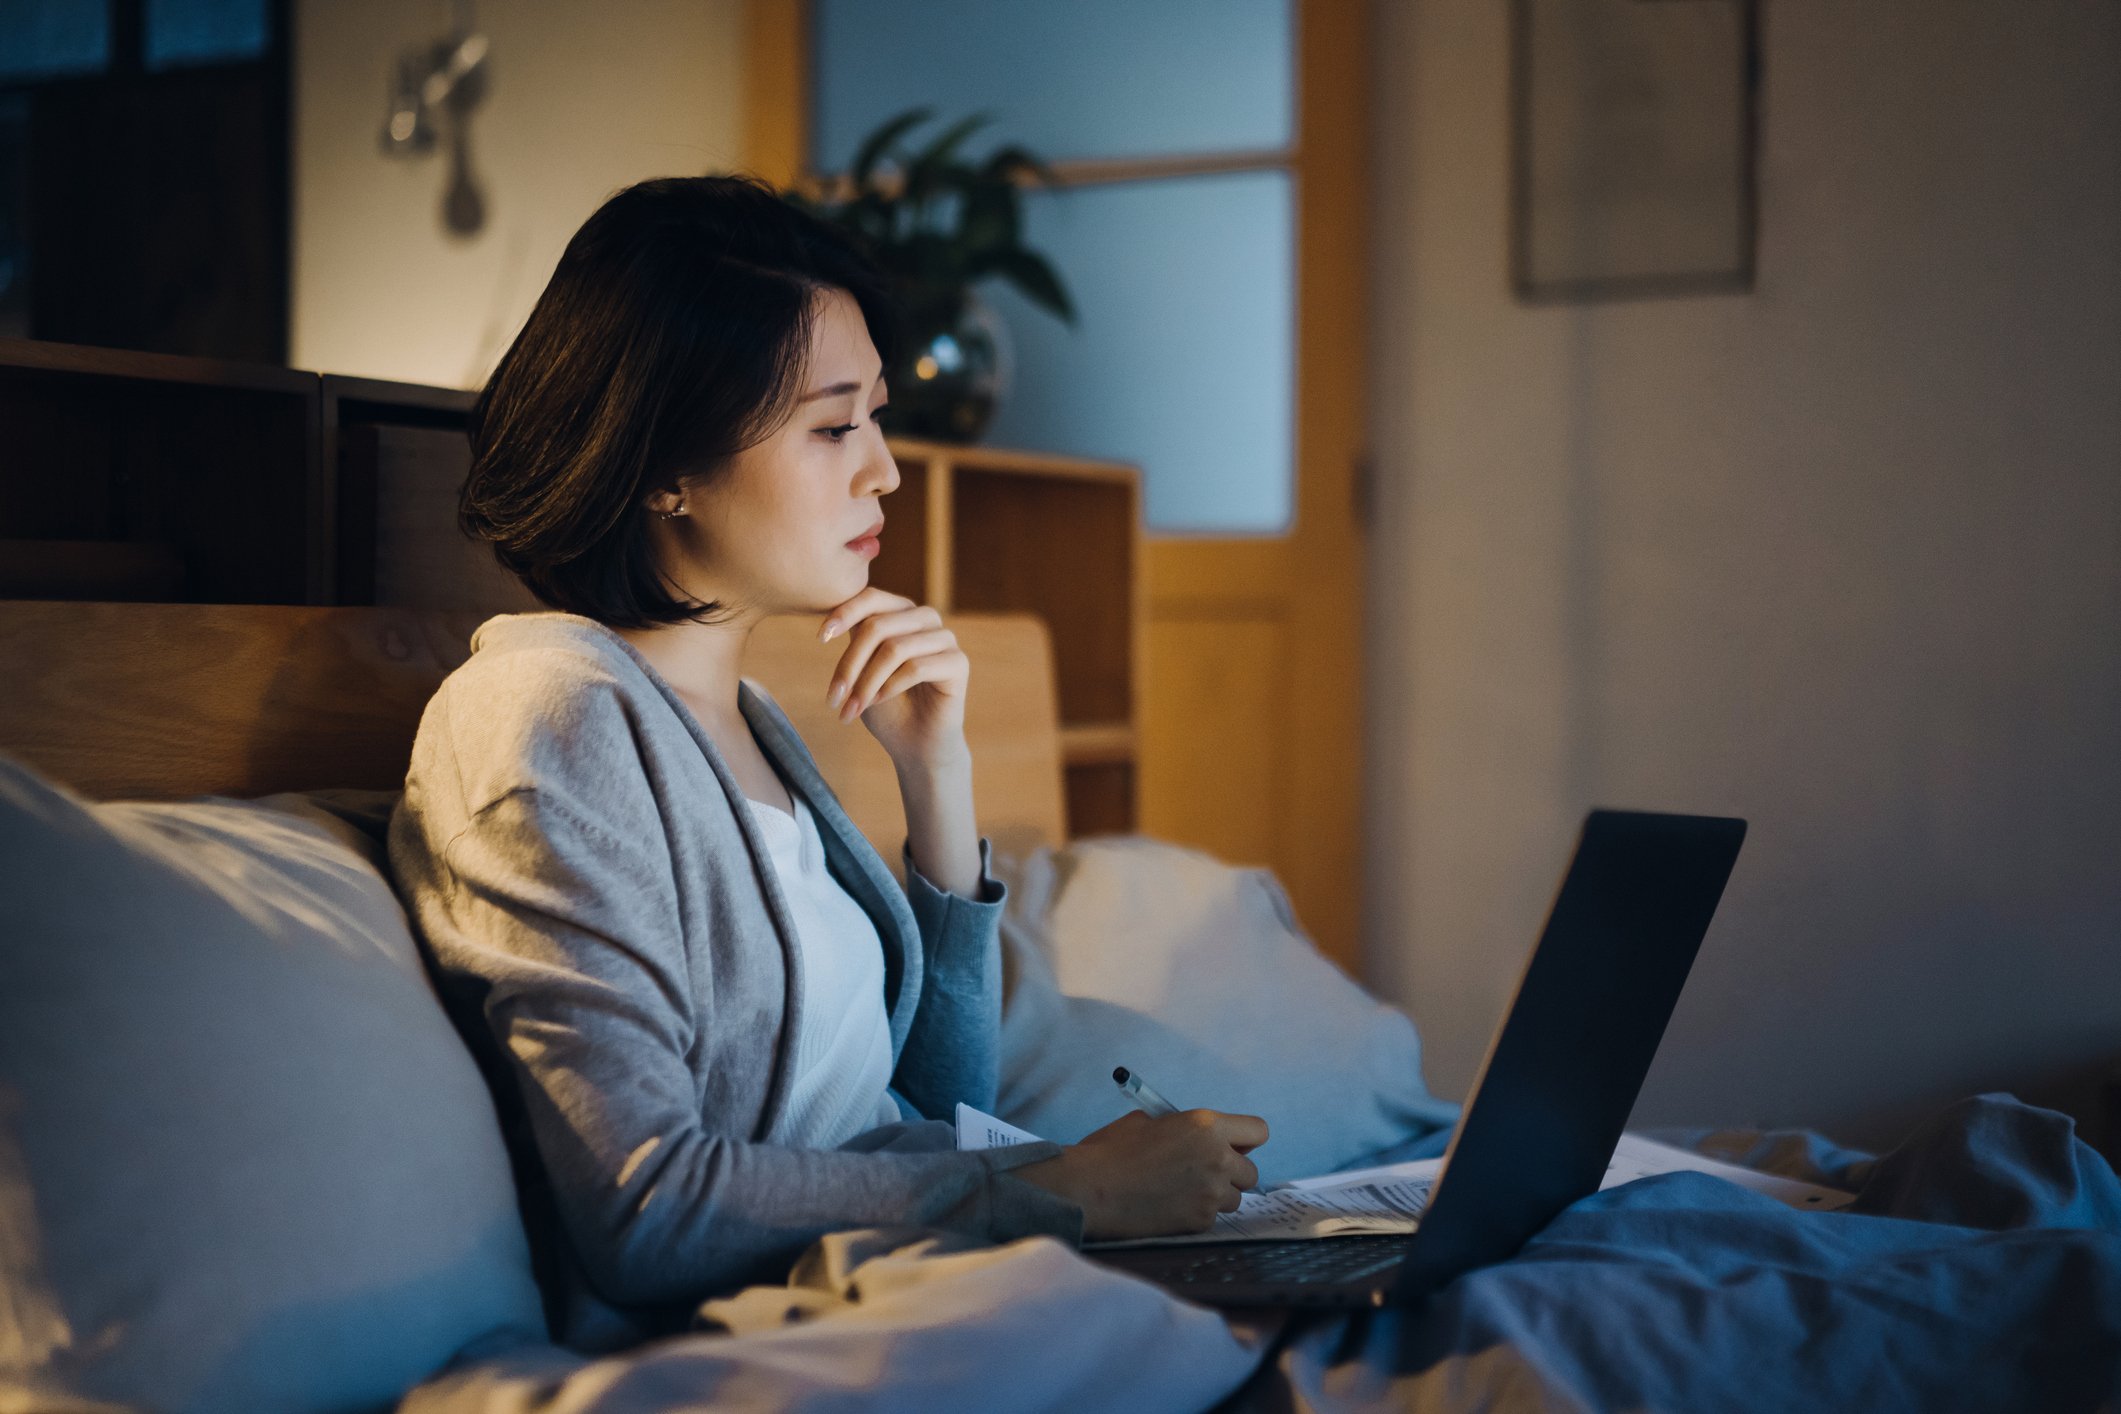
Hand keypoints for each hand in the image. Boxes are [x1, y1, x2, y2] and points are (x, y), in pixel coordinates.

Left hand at [818, 588, 968, 769]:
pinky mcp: (959, 663)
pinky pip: (916, 668)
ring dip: (866, 683)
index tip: (820, 638)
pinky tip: (879, 702)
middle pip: (878, 626)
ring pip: (895, 648)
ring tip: (851, 709)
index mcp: (901, 612)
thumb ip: (855, 638)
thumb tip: (832, 618)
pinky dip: (890, 687)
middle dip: (850, 665)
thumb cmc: (885, 706)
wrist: (915, 744)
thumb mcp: (861, 668)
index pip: (871, 598)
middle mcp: (925, 619)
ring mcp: (945, 639)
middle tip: (833, 699)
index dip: (844, 613)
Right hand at [1012, 1109, 1269, 1241]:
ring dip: (1215, 1196)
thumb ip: (1187, 1128)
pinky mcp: (1200, 1221)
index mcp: (1206, 1125)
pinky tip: (1168, 1206)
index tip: (1232, 1146)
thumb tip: (1208, 1139)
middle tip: (1201, 1172)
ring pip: (1234, 1198)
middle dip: (1231, 1173)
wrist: (1090, 1189)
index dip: (1244, 1140)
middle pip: (1250, 1171)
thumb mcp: (1150, 1121)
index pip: (1258, 1131)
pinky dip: (1196, 1214)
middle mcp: (1217, 1158)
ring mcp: (1211, 1192)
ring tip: (1180, 1191)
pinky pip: (1212, 1217)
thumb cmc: (1112, 1151)